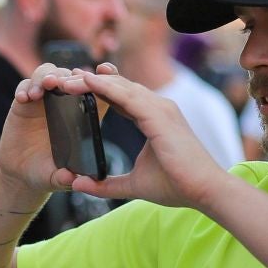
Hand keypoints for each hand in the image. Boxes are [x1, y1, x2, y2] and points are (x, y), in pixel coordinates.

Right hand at [0, 62, 95, 193]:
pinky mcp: (24, 102)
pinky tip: (24, 98)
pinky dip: (25, 88)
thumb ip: (65, 178)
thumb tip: (72, 178)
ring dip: (47, 77)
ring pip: (49, 73)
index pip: (99, 88)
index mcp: (84, 114)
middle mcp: (66, 102)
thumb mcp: (58, 178)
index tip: (103, 71)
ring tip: (42, 90)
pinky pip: (25, 85)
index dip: (104, 76)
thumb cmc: (48, 173)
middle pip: (72, 75)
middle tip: (60, 84)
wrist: (22, 174)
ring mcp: (44, 99)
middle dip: (69, 76)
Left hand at [53, 69, 236, 211]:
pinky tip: (87, 81)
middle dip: (91, 82)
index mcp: (153, 119)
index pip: (121, 98)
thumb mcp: (132, 185)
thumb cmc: (176, 185)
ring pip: (120, 87)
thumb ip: (105, 185)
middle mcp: (158, 108)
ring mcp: (160, 109)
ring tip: (66, 79)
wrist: (204, 190)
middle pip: (118, 88)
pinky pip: (127, 96)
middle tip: (64, 78)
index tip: (76, 86)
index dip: (99, 90)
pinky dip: (106, 86)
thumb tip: (77, 184)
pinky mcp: (159, 115)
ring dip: (92, 81)